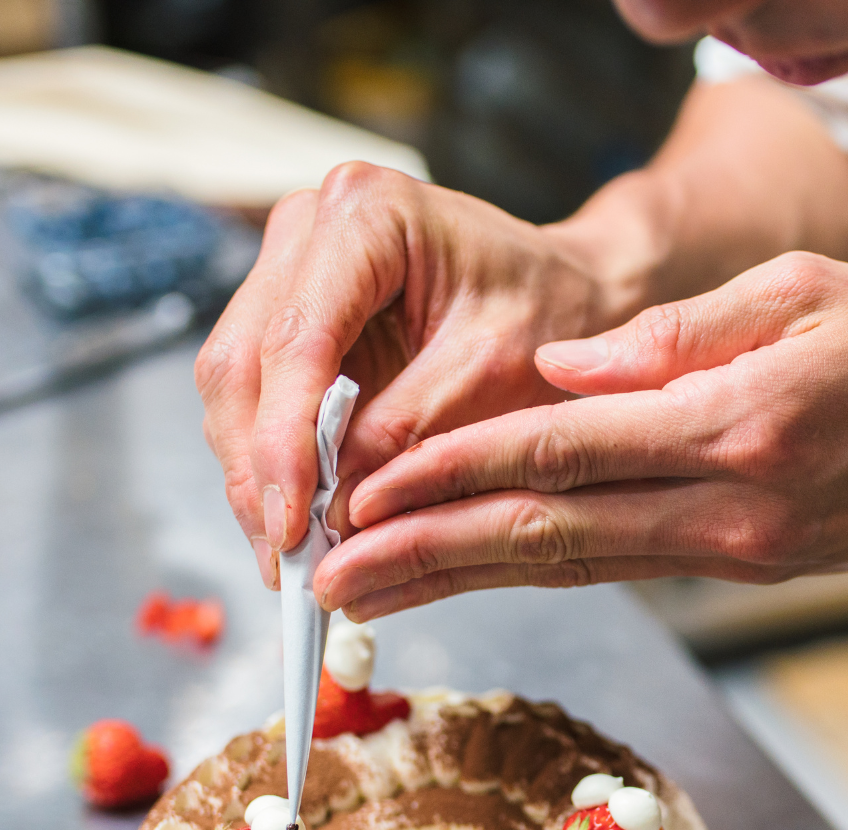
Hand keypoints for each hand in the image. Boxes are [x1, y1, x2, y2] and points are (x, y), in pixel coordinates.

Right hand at [194, 163, 613, 586]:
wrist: (571, 293)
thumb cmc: (550, 314)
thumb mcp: (493, 376)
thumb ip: (410, 433)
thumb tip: (334, 505)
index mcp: (366, 211)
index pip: (297, 338)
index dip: (283, 441)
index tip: (292, 523)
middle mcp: (310, 228)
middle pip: (244, 363)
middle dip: (260, 471)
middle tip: (285, 560)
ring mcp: (292, 270)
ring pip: (237, 387)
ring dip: (256, 478)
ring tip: (289, 558)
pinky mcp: (295, 318)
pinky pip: (260, 401)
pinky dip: (274, 466)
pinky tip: (297, 523)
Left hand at [312, 251, 847, 617]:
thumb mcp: (811, 292)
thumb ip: (681, 333)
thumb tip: (567, 367)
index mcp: (739, 426)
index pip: (565, 449)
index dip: (454, 471)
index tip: (364, 488)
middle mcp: (727, 508)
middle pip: (549, 534)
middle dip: (428, 555)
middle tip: (329, 577)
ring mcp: (732, 550)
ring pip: (573, 566)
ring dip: (465, 581)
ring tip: (371, 592)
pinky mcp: (737, 565)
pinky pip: (618, 566)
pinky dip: (536, 573)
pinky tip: (473, 573)